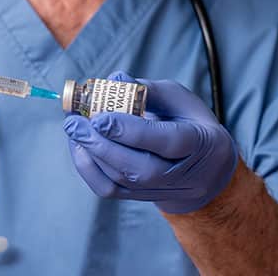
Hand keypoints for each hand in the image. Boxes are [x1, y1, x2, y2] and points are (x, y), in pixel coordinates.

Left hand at [64, 72, 237, 213]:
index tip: (99, 118)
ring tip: (73, 128)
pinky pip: (109, 190)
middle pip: (140, 169)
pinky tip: (78, 145)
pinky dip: (88, 168)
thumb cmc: (189, 123)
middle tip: (74, 123)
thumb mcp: (179, 99)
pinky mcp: (140, 197)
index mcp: (201, 143)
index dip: (132, 131)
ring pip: (121, 181)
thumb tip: (114, 80)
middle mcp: (183, 174)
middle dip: (102, 145)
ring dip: (90, 154)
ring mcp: (161, 190)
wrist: (204, 170)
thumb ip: (148, 90)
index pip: (167, 141)